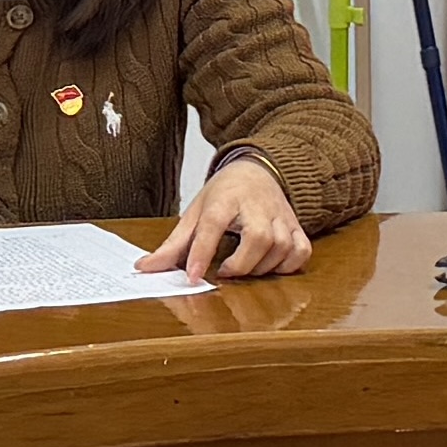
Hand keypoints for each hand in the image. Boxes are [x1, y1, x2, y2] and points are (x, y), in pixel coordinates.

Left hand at [141, 158, 312, 280]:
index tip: (194, 277)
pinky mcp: (296, 224)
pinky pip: (301, 250)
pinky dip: (289, 264)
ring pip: (281, 246)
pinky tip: (271, 266)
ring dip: (262, 267)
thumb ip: (173, 244)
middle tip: (227, 272)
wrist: (258, 169)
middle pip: (258, 237)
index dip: (202, 252)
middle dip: (242, 264)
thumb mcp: (195, 212)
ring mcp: (280, 215)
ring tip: (245, 268)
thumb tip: (145, 267)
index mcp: (224, 199)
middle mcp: (256, 205)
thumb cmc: (225, 194)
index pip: (213, 224)